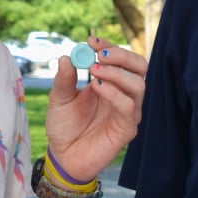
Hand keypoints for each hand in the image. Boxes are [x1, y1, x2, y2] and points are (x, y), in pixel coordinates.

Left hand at [40, 39, 145, 182]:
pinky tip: (97, 88)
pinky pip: (129, 107)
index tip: (91, 41)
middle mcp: (123, 94)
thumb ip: (64, 79)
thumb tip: (66, 57)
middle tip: (100, 54)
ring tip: (94, 72)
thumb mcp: (59, 99)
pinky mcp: (127, 129)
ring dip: (118, 74)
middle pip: (139, 67)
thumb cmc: (64, 127)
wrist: (63, 157)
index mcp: (110, 83)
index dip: (110, 46)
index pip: (121, 58)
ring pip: (139, 85)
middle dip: (122, 56)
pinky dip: (115, 94)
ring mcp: (128, 112)